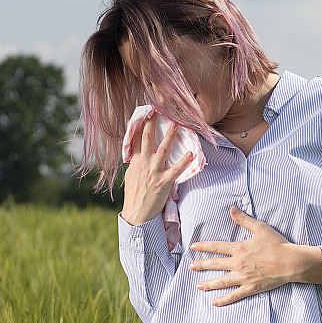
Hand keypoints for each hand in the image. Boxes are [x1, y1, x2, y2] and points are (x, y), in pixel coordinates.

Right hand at [121, 111, 193, 225]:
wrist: (137, 213)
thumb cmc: (135, 193)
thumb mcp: (131, 174)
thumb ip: (136, 161)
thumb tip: (138, 150)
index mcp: (135, 161)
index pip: (135, 138)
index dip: (140, 124)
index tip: (144, 111)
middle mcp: (144, 163)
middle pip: (147, 138)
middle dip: (152, 123)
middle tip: (158, 109)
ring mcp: (154, 171)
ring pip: (163, 149)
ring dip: (170, 136)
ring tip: (176, 124)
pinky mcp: (164, 181)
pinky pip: (176, 169)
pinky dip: (184, 161)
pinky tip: (191, 153)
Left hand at [190, 207, 321, 305]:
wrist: (290, 262)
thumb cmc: (277, 244)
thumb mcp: (260, 228)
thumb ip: (244, 219)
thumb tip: (231, 209)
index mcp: (239, 248)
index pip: (217, 247)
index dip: (204, 247)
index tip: (193, 247)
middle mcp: (238, 263)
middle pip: (215, 264)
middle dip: (201, 265)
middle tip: (191, 267)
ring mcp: (243, 277)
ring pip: (221, 282)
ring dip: (208, 284)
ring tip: (198, 286)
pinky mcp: (250, 288)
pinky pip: (234, 295)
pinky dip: (223, 300)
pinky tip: (214, 303)